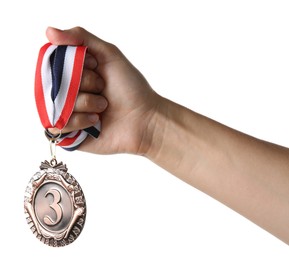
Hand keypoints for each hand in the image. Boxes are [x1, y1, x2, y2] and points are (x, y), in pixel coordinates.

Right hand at [46, 26, 161, 154]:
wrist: (145, 119)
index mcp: (75, 74)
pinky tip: (96, 121)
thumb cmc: (131, 87)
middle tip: (103, 88)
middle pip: (54, 84)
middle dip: (84, 83)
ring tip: (103, 107)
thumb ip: (80, 37)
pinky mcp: (70, 134)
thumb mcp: (109, 54)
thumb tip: (48, 31)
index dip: (75, 65)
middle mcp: (69, 93)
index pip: (54, 63)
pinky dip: (79, 121)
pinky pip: (56, 127)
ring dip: (85, 103)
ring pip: (55, 105)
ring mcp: (69, 114)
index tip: (96, 67)